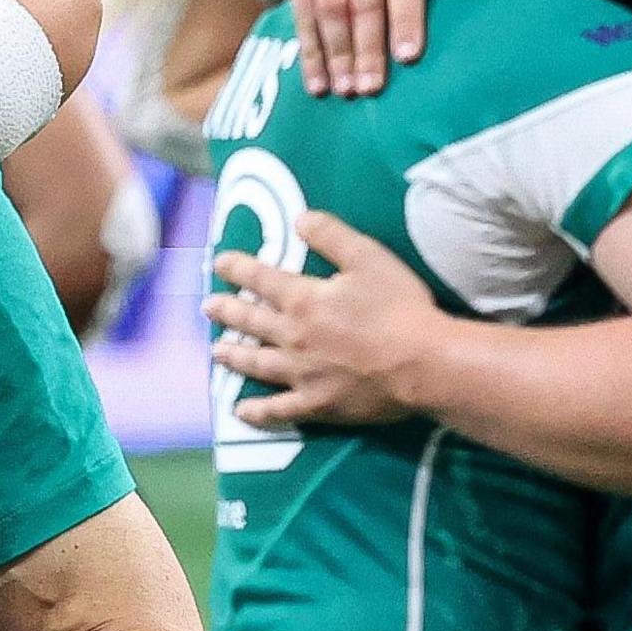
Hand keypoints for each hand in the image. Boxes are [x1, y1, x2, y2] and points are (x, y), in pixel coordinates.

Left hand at [203, 211, 440, 428]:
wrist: (424, 363)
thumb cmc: (399, 307)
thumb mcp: (368, 258)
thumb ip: (332, 236)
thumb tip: (298, 218)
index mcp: (303, 300)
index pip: (260, 279)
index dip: (237, 268)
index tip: (219, 263)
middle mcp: (293, 336)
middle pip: (251, 322)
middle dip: (227, 312)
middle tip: (208, 307)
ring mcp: (301, 374)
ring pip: (256, 364)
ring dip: (233, 357)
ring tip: (216, 352)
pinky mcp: (316, 404)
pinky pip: (279, 410)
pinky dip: (258, 412)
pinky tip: (241, 412)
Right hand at [277, 0, 518, 96]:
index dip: (405, 19)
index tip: (408, 58)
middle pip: (361, 2)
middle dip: (366, 48)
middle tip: (372, 89)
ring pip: (329, 9)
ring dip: (336, 55)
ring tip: (346, 91)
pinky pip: (301, 12)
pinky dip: (310, 51)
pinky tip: (317, 83)